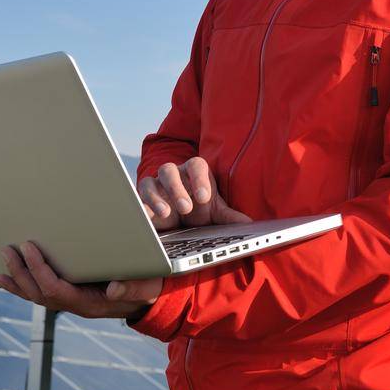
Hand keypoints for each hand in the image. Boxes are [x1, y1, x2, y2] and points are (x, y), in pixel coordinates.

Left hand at [0, 241, 163, 317]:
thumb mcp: (147, 286)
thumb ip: (133, 287)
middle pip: (40, 294)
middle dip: (22, 273)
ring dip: (17, 280)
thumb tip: (113, 289)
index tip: (30, 248)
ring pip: (36, 296)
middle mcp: (76, 306)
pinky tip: (8, 277)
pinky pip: (41, 293)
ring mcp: (70, 302)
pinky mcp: (69, 295)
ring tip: (1, 264)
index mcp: (90, 304)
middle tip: (8, 250)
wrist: (150, 298)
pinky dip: (23, 285)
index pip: (57, 290)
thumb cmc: (148, 287)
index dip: (40, 270)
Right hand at [137, 157, 252, 230]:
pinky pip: (139, 196)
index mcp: (194, 172)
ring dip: (158, 196)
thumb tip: (250, 224)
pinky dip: (143, 205)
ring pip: (152, 180)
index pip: (196, 166)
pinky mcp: (143, 199)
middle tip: (186, 207)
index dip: (199, 179)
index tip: (204, 197)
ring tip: (167, 213)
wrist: (179, 220)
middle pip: (170, 171)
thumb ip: (229, 216)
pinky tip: (149, 217)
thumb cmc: (199, 211)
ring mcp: (156, 185)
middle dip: (177, 188)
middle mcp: (174, 175)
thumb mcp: (214, 213)